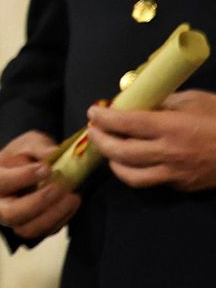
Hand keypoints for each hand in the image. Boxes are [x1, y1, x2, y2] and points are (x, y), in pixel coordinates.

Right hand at [0, 130, 80, 240]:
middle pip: (11, 214)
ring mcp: (14, 220)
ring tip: (72, 197)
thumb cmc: (24, 156)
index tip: (47, 168)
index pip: (1, 182)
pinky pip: (46, 232)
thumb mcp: (28, 143)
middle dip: (38, 202)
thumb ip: (38, 147)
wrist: (28, 170)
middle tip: (58, 188)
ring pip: (28, 229)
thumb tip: (52, 154)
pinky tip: (72, 203)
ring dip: (52, 215)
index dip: (24, 177)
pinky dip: (62, 218)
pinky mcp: (32, 229)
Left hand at [87, 89, 215, 190]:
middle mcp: (170, 153)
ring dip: (113, 162)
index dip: (103, 118)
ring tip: (108, 149)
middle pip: (120, 152)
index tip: (93, 111)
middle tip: (93, 130)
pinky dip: (135, 171)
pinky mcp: (182, 187)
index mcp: (172, 127)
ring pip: (130, 176)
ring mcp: (176, 174)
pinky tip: (133, 160)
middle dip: (100, 140)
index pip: (125, 123)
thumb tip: (137, 103)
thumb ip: (164, 102)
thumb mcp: (195, 100)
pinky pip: (151, 181)